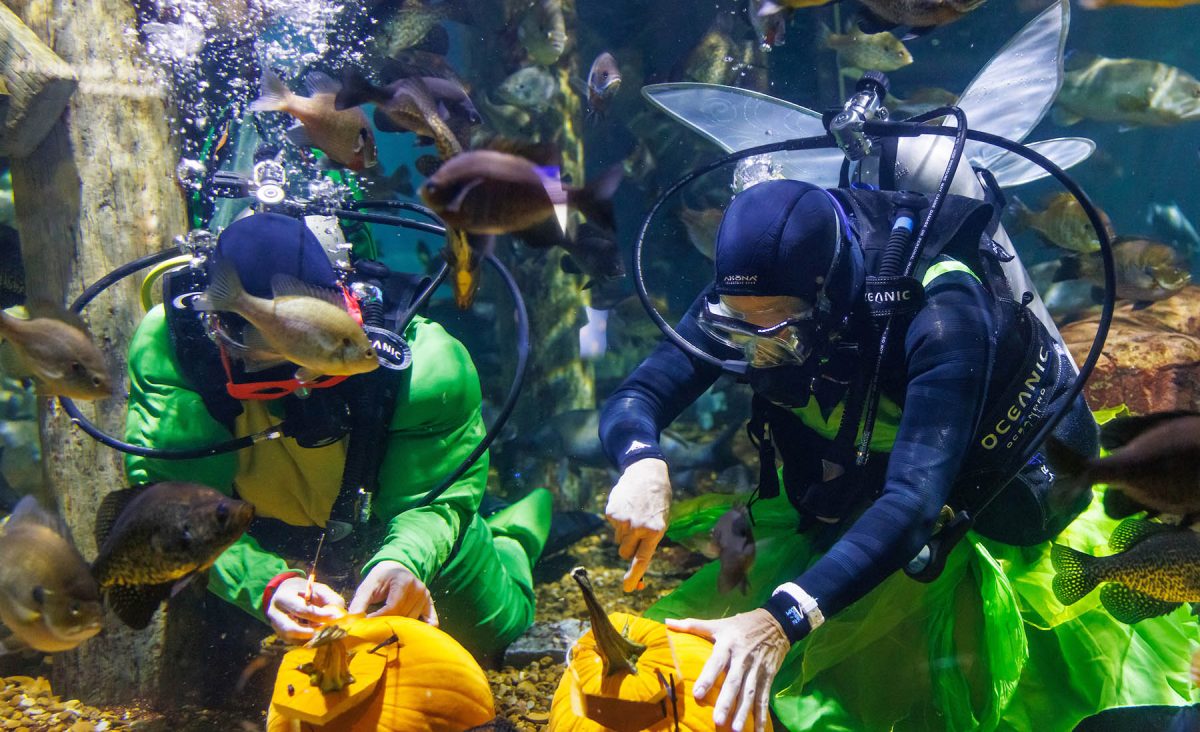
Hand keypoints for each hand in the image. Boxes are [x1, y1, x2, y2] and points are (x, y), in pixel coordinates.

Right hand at [266, 577, 345, 641]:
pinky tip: (317, 636)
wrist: (288, 594)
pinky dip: (307, 641)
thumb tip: (338, 615)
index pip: (301, 610)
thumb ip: (329, 599)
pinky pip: (293, 642)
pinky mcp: (279, 635)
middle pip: (291, 628)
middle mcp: (274, 613)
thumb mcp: (318, 589)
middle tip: (327, 630)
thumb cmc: (306, 591)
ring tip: (322, 632)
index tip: (333, 617)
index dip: (319, 615)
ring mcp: (275, 626)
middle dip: (312, 631)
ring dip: (308, 638)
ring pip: (291, 638)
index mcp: (283, 597)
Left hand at [348, 560, 437, 624]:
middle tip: (375, 631)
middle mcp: (419, 589)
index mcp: (404, 582)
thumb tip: (352, 620)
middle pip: (403, 616)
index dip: (378, 619)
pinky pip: (431, 621)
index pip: (392, 608)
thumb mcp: (368, 585)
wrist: (396, 567)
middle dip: (388, 625)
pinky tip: (412, 634)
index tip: (366, 625)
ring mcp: (426, 597)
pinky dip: (423, 629)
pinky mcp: (429, 603)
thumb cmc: (381, 577)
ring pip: (413, 622)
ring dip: (400, 628)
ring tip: (387, 631)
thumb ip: (360, 602)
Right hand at [605, 457, 671, 591]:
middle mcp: (638, 527)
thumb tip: (636, 569)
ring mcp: (623, 520)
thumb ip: (650, 543)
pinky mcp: (611, 513)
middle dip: (628, 549)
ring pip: (618, 540)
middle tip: (635, 536)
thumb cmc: (657, 501)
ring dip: (624, 533)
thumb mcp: (661, 521)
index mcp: (655, 531)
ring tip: (634, 515)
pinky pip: (612, 526)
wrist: (646, 473)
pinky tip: (627, 507)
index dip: (634, 575)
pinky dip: (618, 521)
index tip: (628, 588)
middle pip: (624, 552)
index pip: (642, 559)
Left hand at [667, 609, 789, 731]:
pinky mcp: (768, 676)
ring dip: (743, 712)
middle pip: (734, 682)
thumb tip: (667, 622)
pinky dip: (761, 716)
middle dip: (726, 702)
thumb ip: (692, 625)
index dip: (707, 678)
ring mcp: (757, 668)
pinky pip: (764, 698)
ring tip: (734, 729)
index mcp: (728, 644)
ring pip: (749, 693)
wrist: (776, 622)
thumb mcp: (718, 623)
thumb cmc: (740, 625)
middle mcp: (742, 658)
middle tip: (717, 720)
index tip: (697, 694)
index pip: (716, 663)